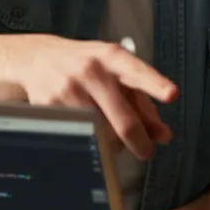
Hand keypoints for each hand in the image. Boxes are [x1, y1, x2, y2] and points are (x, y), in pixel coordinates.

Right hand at [4, 35, 177, 159]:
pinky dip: (92, 142)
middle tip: (146, 151)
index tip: (172, 94)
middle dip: (139, 140)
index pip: (138, 72)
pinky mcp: (50, 107)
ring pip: (101, 133)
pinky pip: (80, 136)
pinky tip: (93, 135)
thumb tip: (162, 135)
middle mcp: (91, 71)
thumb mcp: (117, 72)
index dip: (156, 84)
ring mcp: (68, 90)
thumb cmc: (88, 67)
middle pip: (121, 117)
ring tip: (115, 140)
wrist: (38, 59)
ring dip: (113, 144)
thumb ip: (143, 102)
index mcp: (113, 58)